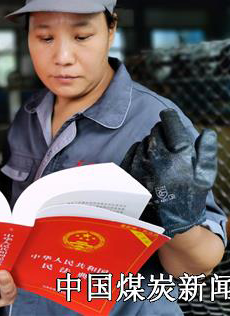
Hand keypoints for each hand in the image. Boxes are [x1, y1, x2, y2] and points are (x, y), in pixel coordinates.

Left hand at [120, 109, 217, 236]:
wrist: (167, 223)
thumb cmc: (189, 199)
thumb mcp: (204, 179)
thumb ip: (206, 154)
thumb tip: (207, 131)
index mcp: (180, 161)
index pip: (172, 129)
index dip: (170, 118)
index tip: (168, 114)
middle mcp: (158, 162)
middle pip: (156, 133)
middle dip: (161, 131)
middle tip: (166, 138)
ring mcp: (141, 168)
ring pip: (144, 141)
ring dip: (151, 143)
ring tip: (160, 157)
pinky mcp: (129, 174)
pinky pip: (133, 151)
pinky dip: (140, 151)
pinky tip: (148, 161)